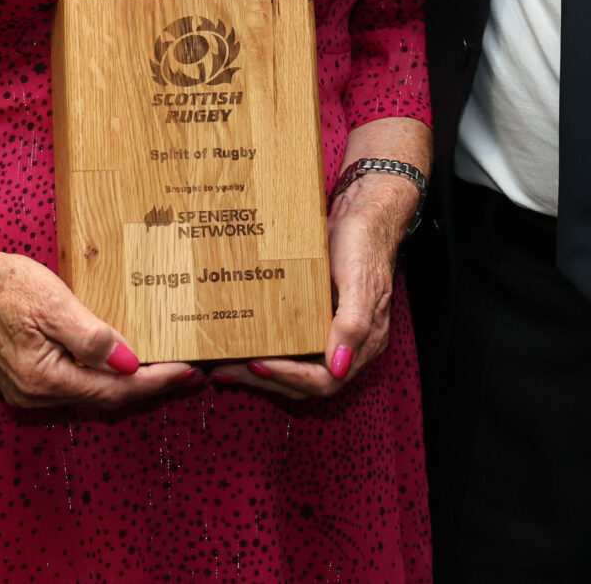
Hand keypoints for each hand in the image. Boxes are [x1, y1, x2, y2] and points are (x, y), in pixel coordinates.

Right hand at [0, 236, 197, 412]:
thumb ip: (91, 339)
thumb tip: (129, 363)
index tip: (188, 371)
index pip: (114, 391)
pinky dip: (104, 379)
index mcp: (44, 380)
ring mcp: (29, 391)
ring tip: (165, 369)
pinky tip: (122, 364)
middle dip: (148, 388)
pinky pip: (76, 386)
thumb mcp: (54, 305)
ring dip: (128, 385)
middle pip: (105, 400)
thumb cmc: (4, 286)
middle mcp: (36, 395)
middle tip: (189, 373)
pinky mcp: (26, 379)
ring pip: (91, 396)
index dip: (154, 382)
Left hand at [214, 171, 415, 401]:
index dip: (290, 377)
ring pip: (295, 367)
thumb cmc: (365, 241)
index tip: (256, 363)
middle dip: (266, 378)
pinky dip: (267, 350)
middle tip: (227, 369)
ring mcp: (331, 332)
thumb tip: (339, 367)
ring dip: (262, 371)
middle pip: (305, 382)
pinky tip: (242, 343)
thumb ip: (354, 324)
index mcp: (364, 341)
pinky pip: (291, 345)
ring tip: (225, 365)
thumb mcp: (360, 280)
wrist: (365, 208)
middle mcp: (348, 344)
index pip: (325, 380)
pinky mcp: (317, 318)